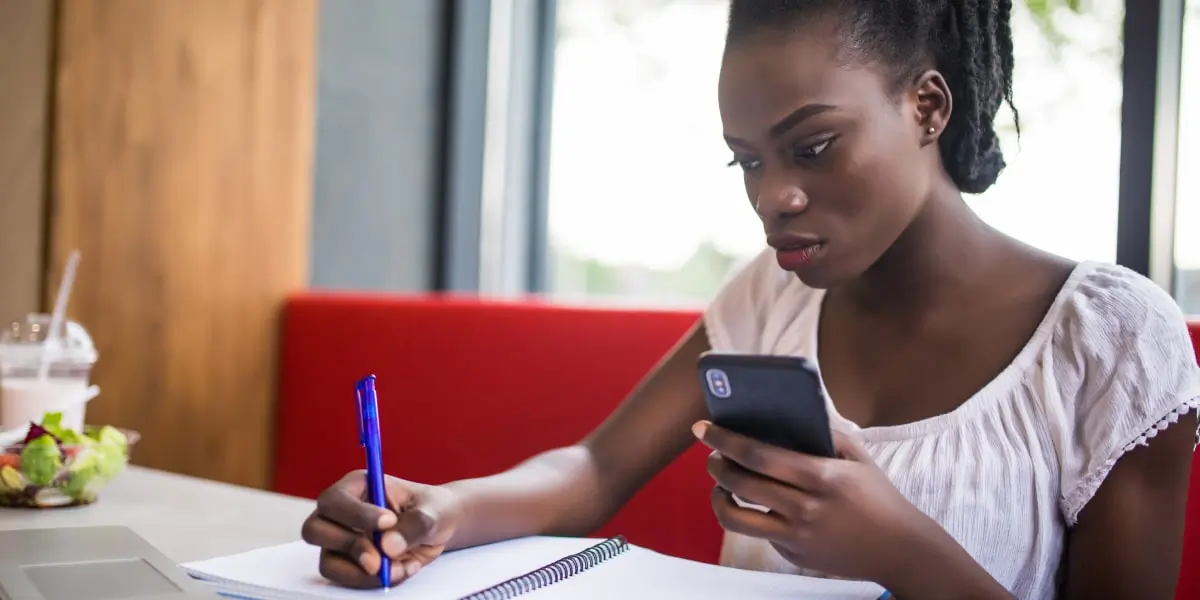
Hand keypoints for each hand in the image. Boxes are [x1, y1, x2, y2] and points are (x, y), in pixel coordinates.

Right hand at [300, 470, 461, 587]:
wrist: (439, 528)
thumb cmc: (432, 509)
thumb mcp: (433, 510)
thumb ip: (415, 524)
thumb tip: (387, 546)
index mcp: (358, 486)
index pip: (336, 499)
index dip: (356, 514)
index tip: (388, 522)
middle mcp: (341, 512)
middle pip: (315, 530)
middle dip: (350, 546)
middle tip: (380, 558)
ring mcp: (341, 539)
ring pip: (328, 562)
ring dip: (361, 572)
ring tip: (399, 567)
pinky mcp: (348, 563)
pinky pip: (344, 578)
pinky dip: (370, 581)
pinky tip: (400, 570)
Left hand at [693, 420, 935, 585]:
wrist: (899, 549)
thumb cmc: (877, 497)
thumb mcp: (857, 459)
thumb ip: (824, 435)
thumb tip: (785, 415)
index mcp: (821, 476)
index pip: (759, 455)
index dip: (725, 439)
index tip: (703, 427)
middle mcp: (805, 507)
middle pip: (741, 483)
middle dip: (716, 465)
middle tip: (711, 455)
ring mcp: (797, 535)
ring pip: (736, 519)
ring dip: (718, 498)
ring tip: (720, 485)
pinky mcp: (793, 553)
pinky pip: (759, 532)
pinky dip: (751, 514)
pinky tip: (754, 503)